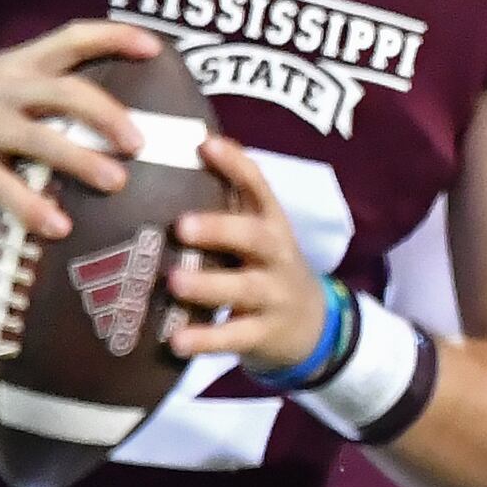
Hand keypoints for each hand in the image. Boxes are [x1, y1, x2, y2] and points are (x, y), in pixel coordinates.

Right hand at [0, 20, 157, 237]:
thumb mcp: (0, 86)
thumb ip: (46, 92)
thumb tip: (114, 115)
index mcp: (19, 63)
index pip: (73, 37)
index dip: (115, 37)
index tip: (156, 48)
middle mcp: (4, 87)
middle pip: (66, 90)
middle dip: (108, 114)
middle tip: (141, 143)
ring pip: (41, 137)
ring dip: (82, 160)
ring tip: (116, 183)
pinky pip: (5, 186)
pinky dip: (33, 207)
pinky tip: (59, 228)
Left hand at [167, 137, 331, 366]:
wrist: (313, 326)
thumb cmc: (266, 267)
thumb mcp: (257, 233)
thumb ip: (228, 203)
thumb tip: (182, 150)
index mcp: (271, 224)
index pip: (259, 187)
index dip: (236, 165)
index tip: (205, 145)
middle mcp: (277, 255)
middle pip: (255, 237)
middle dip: (220, 229)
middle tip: (181, 226)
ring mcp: (274, 296)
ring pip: (244, 289)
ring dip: (208, 285)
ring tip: (174, 282)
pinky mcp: (264, 334)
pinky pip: (236, 336)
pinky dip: (206, 340)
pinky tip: (176, 341)